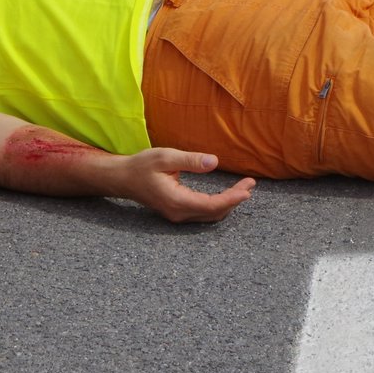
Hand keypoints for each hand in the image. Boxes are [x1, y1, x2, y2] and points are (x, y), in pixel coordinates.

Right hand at [116, 148, 256, 222]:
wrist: (123, 178)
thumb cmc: (142, 166)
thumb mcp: (165, 157)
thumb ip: (191, 161)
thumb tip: (214, 162)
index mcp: (176, 200)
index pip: (211, 205)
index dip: (232, 198)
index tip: (247, 189)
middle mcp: (178, 213)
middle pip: (214, 212)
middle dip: (235, 199)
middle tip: (250, 183)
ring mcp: (177, 215)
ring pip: (210, 215)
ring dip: (228, 203)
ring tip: (244, 188)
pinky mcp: (178, 212)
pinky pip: (203, 213)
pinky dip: (218, 205)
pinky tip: (227, 195)